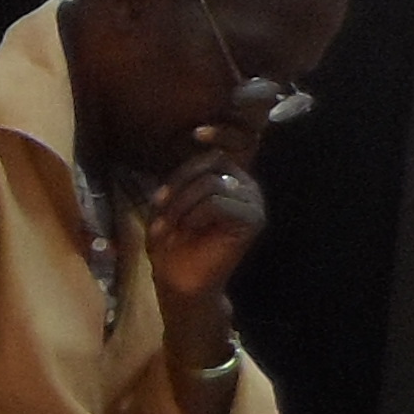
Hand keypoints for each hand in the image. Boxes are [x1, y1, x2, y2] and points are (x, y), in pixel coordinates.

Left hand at [144, 144, 268, 308]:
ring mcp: (253, 202)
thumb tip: (196, 138)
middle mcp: (246, 185)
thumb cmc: (173, 241)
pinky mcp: (253, 220)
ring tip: (168, 225)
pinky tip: (188, 229)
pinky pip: (218, 203)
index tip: (196, 133)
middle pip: (212, 163)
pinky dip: (195, 215)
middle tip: (160, 208)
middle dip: (179, 184)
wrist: (180, 280)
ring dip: (181, 204)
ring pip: (211, 184)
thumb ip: (187, 175)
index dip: (220, 133)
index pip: (230, 144)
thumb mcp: (172, 201)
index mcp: (230, 178)